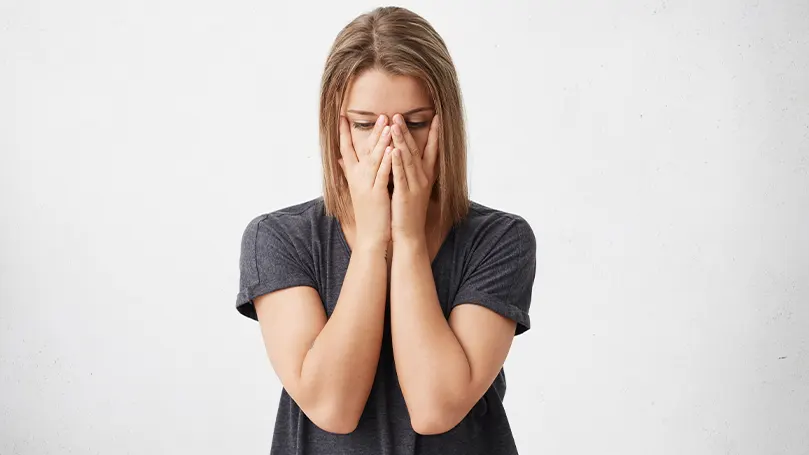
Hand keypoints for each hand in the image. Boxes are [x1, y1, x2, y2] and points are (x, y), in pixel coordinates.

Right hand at [338, 114, 393, 249]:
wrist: (370, 237)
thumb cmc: (367, 213)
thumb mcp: (356, 190)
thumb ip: (348, 173)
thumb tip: (341, 159)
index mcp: (353, 176)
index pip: (346, 149)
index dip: (344, 133)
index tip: (342, 116)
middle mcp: (357, 178)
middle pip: (363, 149)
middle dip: (371, 131)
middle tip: (380, 114)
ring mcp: (367, 185)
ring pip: (373, 158)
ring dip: (380, 140)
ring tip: (387, 124)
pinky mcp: (377, 194)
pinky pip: (382, 174)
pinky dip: (386, 160)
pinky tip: (392, 148)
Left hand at [389, 113, 439, 242]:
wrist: (409, 234)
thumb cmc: (408, 212)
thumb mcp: (411, 189)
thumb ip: (408, 172)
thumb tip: (404, 157)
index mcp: (426, 177)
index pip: (432, 151)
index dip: (435, 134)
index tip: (436, 117)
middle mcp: (423, 179)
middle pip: (415, 150)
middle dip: (407, 131)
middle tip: (399, 114)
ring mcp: (415, 186)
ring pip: (407, 159)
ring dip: (401, 140)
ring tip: (394, 124)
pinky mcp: (405, 194)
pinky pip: (401, 175)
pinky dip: (397, 162)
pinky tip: (393, 150)